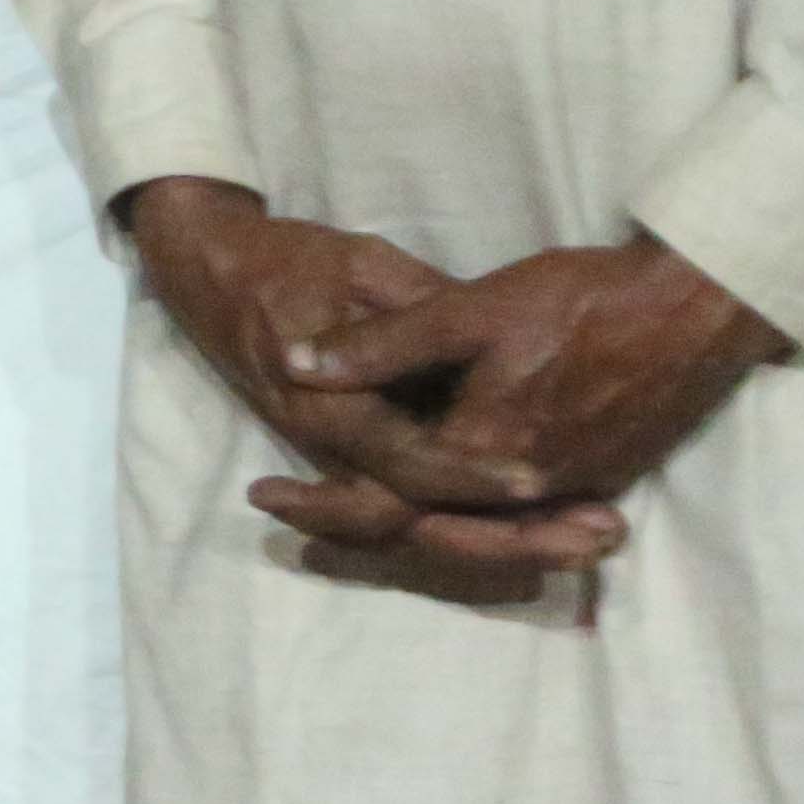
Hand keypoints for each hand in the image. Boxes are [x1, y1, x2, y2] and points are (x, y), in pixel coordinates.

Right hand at [121, 180, 618, 587]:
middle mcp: (333, 449)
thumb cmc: (286, 260)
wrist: (211, 271)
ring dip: (507, 544)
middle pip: (429, 519)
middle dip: (513, 538)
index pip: (413, 463)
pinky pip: (415, 507)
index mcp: (330, 408)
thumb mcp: (363, 266)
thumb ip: (424, 314)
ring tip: (587, 543)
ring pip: (426, 526)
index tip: (544, 481)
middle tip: (592, 541)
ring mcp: (341, 458)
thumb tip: (496, 352)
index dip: (479, 475)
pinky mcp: (351, 453)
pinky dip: (477, 526)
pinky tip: (541, 523)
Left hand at [282, 231, 786, 520]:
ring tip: (317, 502)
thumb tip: (294, 361)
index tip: (266, 495)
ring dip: (396, 518)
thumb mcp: (468, 310)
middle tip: (276, 504)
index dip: (325, 500)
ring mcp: (567, 485)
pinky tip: (413, 486)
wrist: (690, 307)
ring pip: (466, 523)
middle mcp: (528, 486)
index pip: (392, 498)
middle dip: (348, 520)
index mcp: (489, 450)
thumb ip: (382, 345)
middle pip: (425, 525)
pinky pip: (508, 511)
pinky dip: (455, 508)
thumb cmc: (577, 299)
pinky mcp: (591, 472)